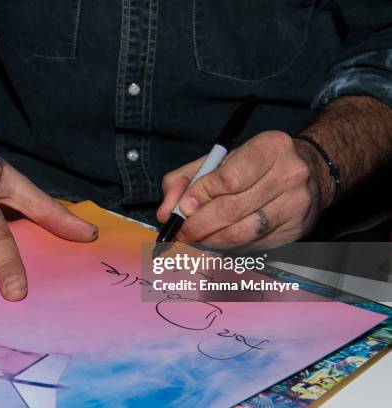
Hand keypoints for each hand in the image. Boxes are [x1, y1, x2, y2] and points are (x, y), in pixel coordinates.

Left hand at [157, 131, 332, 247]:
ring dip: (210, 240)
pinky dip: (229, 246)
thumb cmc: (252, 165)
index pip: (228, 179)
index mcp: (270, 147)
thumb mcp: (217, 160)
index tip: (181, 209)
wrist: (306, 173)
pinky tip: (218, 240)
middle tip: (181, 231)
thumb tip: (166, 212)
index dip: (199, 197)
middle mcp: (289, 174)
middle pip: (232, 209)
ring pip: (242, 232)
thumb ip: (184, 180)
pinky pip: (253, 244)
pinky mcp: (296, 229)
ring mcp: (296, 204)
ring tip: (195, 238)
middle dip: (198, 224)